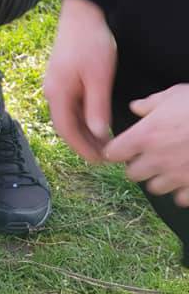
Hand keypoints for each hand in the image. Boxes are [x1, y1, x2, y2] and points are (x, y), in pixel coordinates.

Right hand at [43, 0, 116, 161]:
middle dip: (83, 143)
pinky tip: (95, 121)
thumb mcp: (99, 78)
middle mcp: (51, 91)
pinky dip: (81, 118)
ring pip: (67, 116)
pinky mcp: (61, 78)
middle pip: (64, 126)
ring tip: (102, 143)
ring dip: (83, 132)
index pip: (67, 131)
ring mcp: (54, 84)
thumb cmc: (90, 44)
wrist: (81, 16)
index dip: (82, 148)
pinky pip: (69, 106)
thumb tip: (97, 133)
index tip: (100, 160)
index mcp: (57, 93)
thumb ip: (96, 107)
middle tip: (104, 157)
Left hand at [104, 85, 188, 206]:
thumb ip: (151, 103)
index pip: (113, 153)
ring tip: (169, 167)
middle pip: (132, 174)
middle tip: (148, 157)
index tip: (124, 147)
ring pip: (155, 188)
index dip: (117, 150)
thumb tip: (136, 107)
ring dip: (159, 179)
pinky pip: (181, 198)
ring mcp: (178, 176)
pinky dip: (182, 191)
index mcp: (145, 136)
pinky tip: (188, 178)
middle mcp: (157, 160)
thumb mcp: (174, 95)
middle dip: (138, 166)